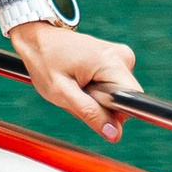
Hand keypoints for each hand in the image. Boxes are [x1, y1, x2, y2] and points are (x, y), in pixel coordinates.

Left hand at [10, 16, 140, 144]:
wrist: (38, 37)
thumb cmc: (46, 60)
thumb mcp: (62, 92)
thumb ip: (89, 113)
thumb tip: (114, 134)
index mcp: (112, 62)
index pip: (133, 101)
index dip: (112, 112)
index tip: (89, 101)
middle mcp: (122, 56)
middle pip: (124, 100)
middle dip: (101, 106)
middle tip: (76, 94)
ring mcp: (120, 56)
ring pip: (117, 95)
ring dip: (96, 99)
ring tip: (76, 85)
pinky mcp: (115, 59)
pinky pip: (113, 87)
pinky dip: (96, 90)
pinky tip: (80, 80)